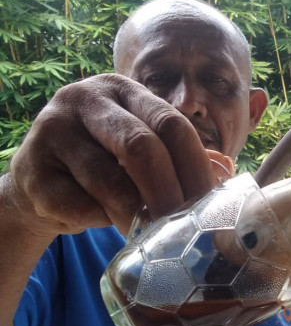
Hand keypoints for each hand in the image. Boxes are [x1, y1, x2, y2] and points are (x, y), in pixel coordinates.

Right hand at [7, 73, 217, 236]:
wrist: (41, 183)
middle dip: (169, 193)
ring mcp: (52, 131)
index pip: (172, 123)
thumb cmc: (107, 166)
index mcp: (123, 91)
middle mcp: (85, 99)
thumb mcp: (140, 151)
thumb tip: (223, 177)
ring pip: (109, 181)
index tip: (208, 204)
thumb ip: (177, 157)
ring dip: (136, 216)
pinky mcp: (31, 171)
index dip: (196, 167)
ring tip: (149, 234)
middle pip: (141, 146)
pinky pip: (80, 205)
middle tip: (181, 226)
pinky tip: (104, 222)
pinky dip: (101, 221)